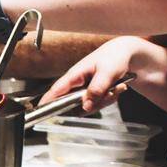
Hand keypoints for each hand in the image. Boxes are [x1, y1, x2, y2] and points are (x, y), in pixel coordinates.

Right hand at [40, 36, 160, 113]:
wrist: (125, 54)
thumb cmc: (114, 57)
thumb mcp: (107, 73)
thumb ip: (96, 90)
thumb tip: (86, 106)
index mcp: (74, 75)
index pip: (56, 90)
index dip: (47, 102)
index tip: (41, 112)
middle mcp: (76, 84)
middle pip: (74, 105)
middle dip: (93, 104)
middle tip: (109, 93)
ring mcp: (83, 90)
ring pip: (87, 107)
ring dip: (104, 101)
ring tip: (115, 88)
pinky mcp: (91, 94)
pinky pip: (97, 105)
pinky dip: (108, 100)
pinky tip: (116, 89)